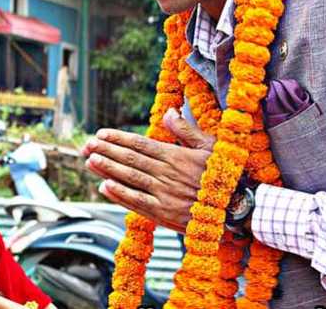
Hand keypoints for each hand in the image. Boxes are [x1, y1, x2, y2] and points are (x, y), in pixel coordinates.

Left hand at [81, 108, 214, 232]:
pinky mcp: (164, 214)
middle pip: (130, 159)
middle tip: (87, 145)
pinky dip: (120, 194)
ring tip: (90, 161)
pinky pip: (137, 202)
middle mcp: (167, 173)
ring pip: (130, 178)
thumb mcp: (209, 146)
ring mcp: (164, 194)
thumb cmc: (224, 174)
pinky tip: (105, 186)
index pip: (140, 144)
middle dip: (106, 151)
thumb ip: (185, 130)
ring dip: (107, 169)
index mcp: (175, 155)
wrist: (237, 208)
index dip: (118, 138)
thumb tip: (169, 112)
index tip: (101, 134)